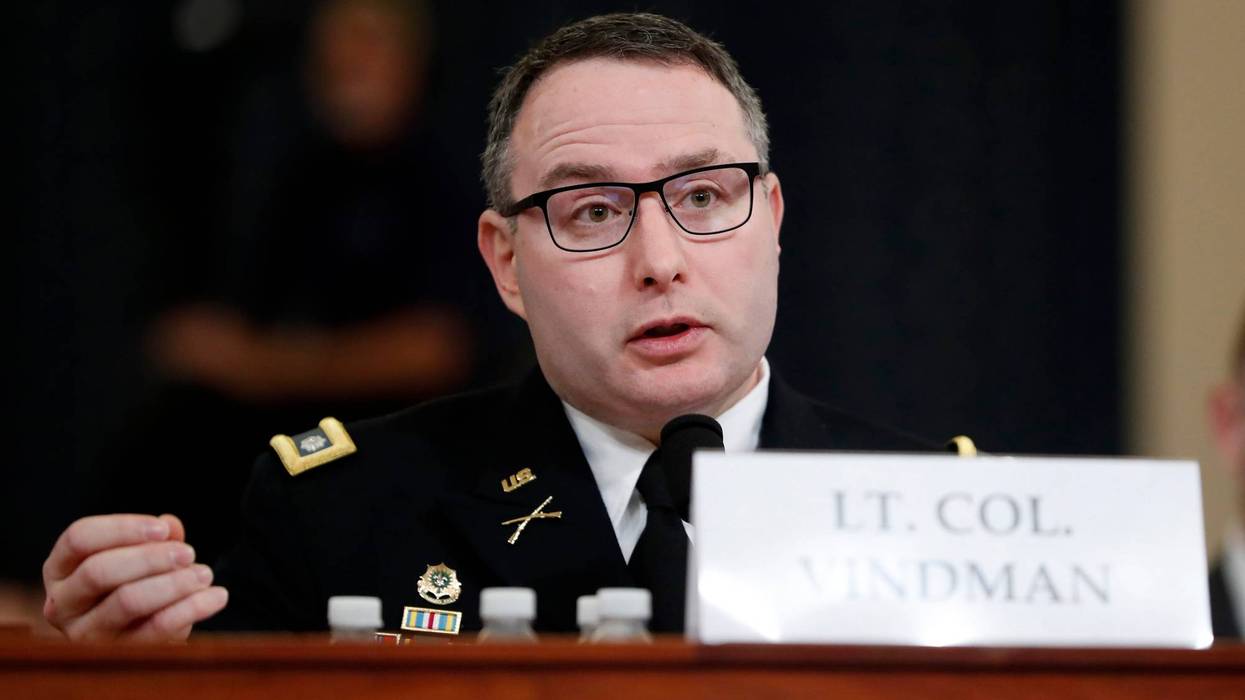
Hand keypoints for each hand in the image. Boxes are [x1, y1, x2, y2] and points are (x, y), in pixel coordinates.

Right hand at [42, 514, 227, 640]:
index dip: (122, 528)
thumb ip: (154, 538)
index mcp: (60, 568)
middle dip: (149, 558)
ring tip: (205, 574)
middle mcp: (62, 603)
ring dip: (173, 583)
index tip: (163, 529)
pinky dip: (190, 609)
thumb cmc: (135, 583)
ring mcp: (84, 633)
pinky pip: (155, 630)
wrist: (141, 631)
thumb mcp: (140, 556)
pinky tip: (216, 597)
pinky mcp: (116, 654)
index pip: (79, 538)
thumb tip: (171, 524)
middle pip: (98, 571)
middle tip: (188, 553)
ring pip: (126, 601)